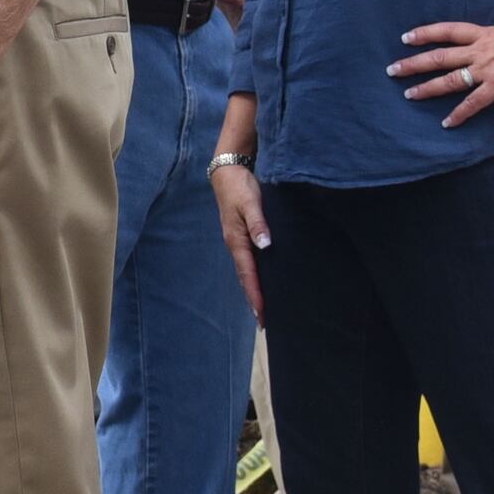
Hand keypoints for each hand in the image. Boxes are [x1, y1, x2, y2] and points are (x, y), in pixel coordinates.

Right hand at [211, 160, 268, 315]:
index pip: (247, 274)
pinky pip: (248, 262)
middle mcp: (235, 245)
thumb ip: (258, 223)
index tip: (262, 314)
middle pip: (245, 278)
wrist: (228, 172)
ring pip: (246, 272)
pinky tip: (262, 280)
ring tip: (264, 308)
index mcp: (236, 240)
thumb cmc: (240, 187)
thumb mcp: (250, 202)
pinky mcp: (241, 236)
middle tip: (264, 321)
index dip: (256, 294)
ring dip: (254, 290)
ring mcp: (237, 241)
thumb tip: (266, 245)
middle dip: (254, 299)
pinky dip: (254, 276)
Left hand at [389, 20, 493, 128]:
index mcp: (484, 34)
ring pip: (449, 79)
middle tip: (393, 70)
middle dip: (414, 63)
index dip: (425, 33)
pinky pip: (473, 102)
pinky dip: (459, 114)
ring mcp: (486, 69)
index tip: (406, 37)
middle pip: (439, 56)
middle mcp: (479, 50)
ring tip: (409, 94)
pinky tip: (447, 123)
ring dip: (427, 88)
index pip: (447, 30)